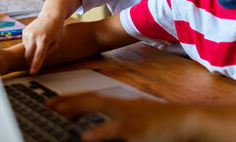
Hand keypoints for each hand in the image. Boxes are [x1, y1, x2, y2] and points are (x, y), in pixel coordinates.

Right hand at [22, 15, 63, 73]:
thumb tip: (36, 59)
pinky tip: (36, 38)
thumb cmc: (56, 30)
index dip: (35, 65)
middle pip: (29, 55)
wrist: (50, 16)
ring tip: (40, 42)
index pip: (39, 55)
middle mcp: (34, 36)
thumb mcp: (56, 42)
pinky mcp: (24, 31)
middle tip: (33, 66)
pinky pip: (25, 43)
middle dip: (30, 61)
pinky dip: (30, 44)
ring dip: (32, 50)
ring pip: (27, 50)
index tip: (32, 73)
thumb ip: (47, 52)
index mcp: (44, 39)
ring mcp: (28, 33)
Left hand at [47, 93, 193, 141]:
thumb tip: (100, 128)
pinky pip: (116, 128)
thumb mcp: (140, 119)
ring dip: (78, 108)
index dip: (73, 100)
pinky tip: (86, 136)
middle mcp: (123, 106)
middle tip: (49, 105)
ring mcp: (130, 115)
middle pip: (91, 99)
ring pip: (100, 107)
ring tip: (59, 113)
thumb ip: (120, 121)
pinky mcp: (138, 127)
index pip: (93, 98)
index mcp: (123, 105)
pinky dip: (100, 131)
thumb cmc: (164, 122)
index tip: (55, 103)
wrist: (187, 122)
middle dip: (69, 101)